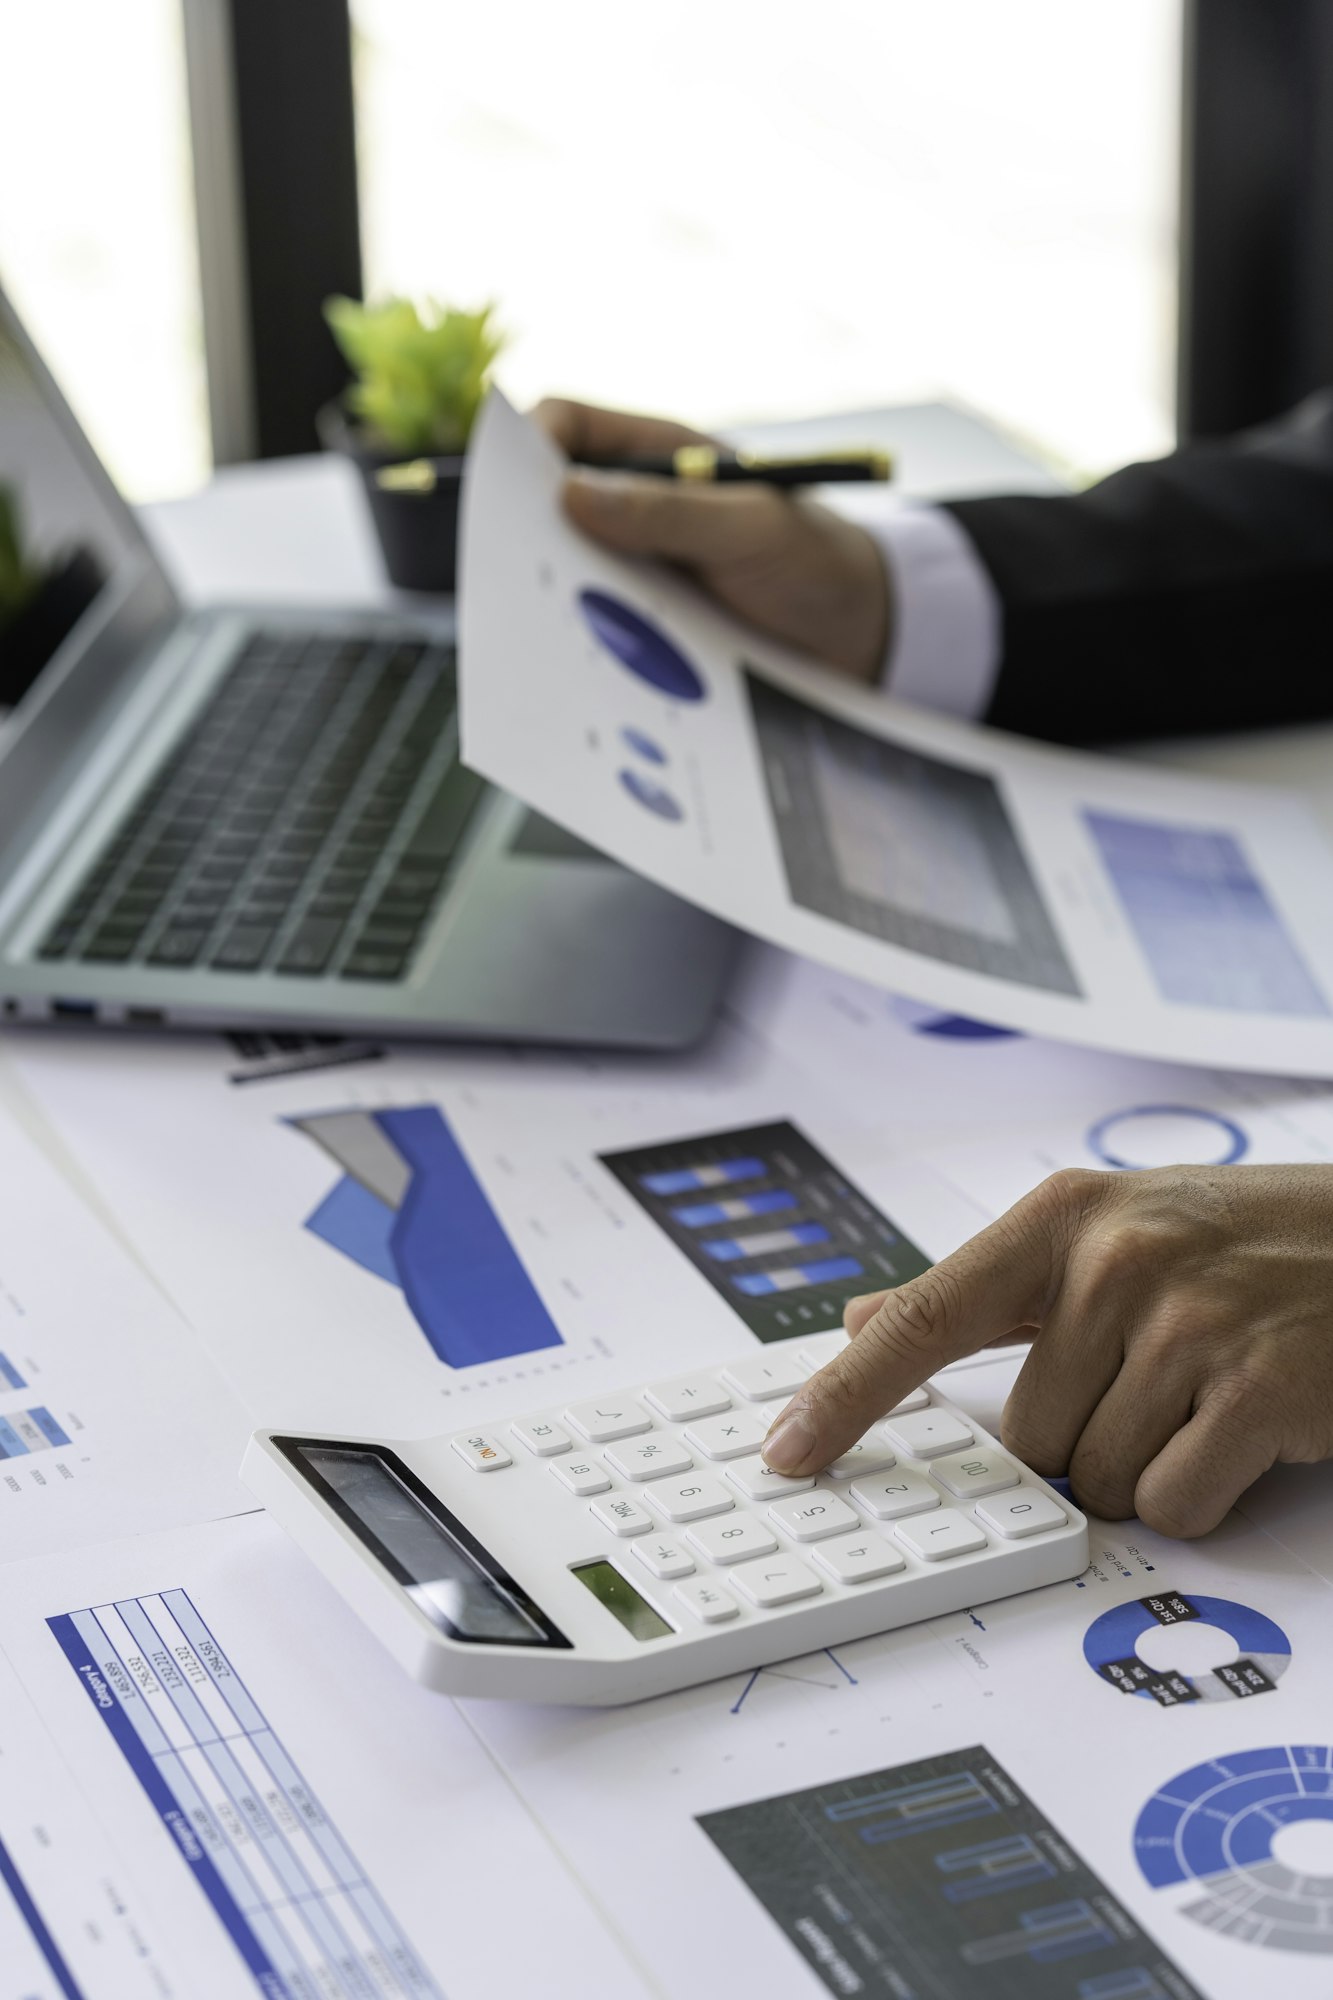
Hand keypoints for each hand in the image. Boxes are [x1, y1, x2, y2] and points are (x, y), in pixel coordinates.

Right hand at [532, 397, 891, 679]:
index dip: (529, 447)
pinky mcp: (649, 622)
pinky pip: (600, 627)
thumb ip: (669, 513)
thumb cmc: (817, 559)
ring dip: (560, 600)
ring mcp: (641, 566)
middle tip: (519, 578)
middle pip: (553, 506)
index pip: (568, 428)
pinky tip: (590, 667)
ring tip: (553, 632)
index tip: (511, 494)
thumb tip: (572, 498)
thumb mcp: (751, 529)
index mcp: (660, 454)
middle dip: (529, 537)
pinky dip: (590, 643)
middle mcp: (639, 506)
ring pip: (569, 573)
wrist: (863, 636)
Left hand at [761, 1164, 1332, 1536]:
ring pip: (1095, 1479)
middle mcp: (1115, 1261)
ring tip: (1203, 1394)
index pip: (923, 1316)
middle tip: (1156, 1379)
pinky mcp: (1257, 1389)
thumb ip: (984, 1289)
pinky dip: (1203, 1491)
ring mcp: (1188, 1323)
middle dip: (1085, 1436)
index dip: (845, 1392)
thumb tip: (860, 1317)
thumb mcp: (1107, 1229)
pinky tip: (1240, 1428)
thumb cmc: (1242, 1240)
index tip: (788, 1448)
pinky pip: (1171, 1504)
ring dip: (1146, 1464)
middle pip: (1025, 1437)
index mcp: (1062, 1218)